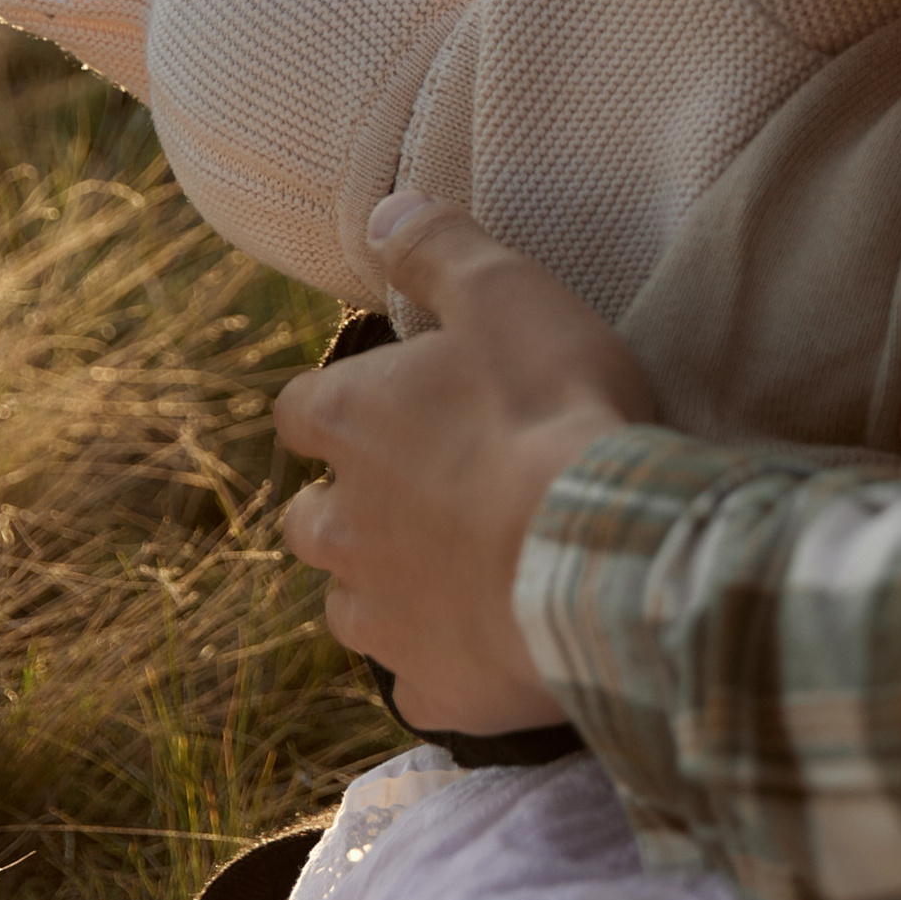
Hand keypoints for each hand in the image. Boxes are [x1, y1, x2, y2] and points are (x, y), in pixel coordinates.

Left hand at [272, 196, 656, 732]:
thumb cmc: (553, 410)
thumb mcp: (508, 294)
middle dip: (350, 510)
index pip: (300, 412)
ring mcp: (383, 618)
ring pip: (353, 607)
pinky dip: (446, 666)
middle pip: (309, 522)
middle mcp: (342, 527)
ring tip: (460, 575)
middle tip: (427, 495)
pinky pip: (421, 686)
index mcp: (349, 427)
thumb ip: (440, 247)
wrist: (600, 552)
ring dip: (389, 589)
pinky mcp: (433, 690)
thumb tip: (384, 209)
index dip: (340, 408)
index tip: (387, 406)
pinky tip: (495, 648)